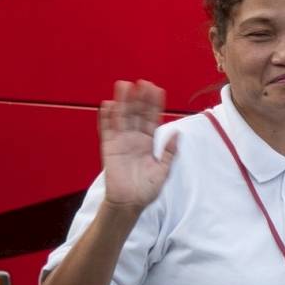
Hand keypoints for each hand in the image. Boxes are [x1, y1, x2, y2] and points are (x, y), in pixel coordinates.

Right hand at [98, 80, 178, 210]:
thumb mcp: (164, 170)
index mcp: (148, 142)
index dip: (154, 104)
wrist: (130, 202)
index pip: (152, 118)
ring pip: (122, 117)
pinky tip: (108, 104)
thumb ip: (169, 152)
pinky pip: (107, 130)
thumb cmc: (147, 188)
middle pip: (137, 114)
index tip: (158, 89)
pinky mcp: (109, 148)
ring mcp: (121, 141)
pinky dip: (107, 118)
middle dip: (139, 98)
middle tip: (142, 82)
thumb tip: (177, 134)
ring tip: (124, 85)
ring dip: (123, 102)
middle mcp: (134, 138)